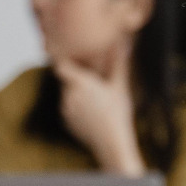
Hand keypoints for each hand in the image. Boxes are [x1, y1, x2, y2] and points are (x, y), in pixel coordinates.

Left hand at [53, 47, 142, 175]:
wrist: (111, 143)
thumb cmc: (117, 113)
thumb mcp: (120, 86)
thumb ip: (119, 63)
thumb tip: (125, 42)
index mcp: (79, 82)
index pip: (60, 65)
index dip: (61, 58)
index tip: (66, 54)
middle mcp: (68, 95)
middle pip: (66, 79)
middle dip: (76, 77)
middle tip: (91, 76)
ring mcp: (65, 109)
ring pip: (67, 94)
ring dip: (77, 92)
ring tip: (95, 96)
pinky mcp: (66, 121)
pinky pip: (68, 108)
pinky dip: (77, 106)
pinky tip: (93, 110)